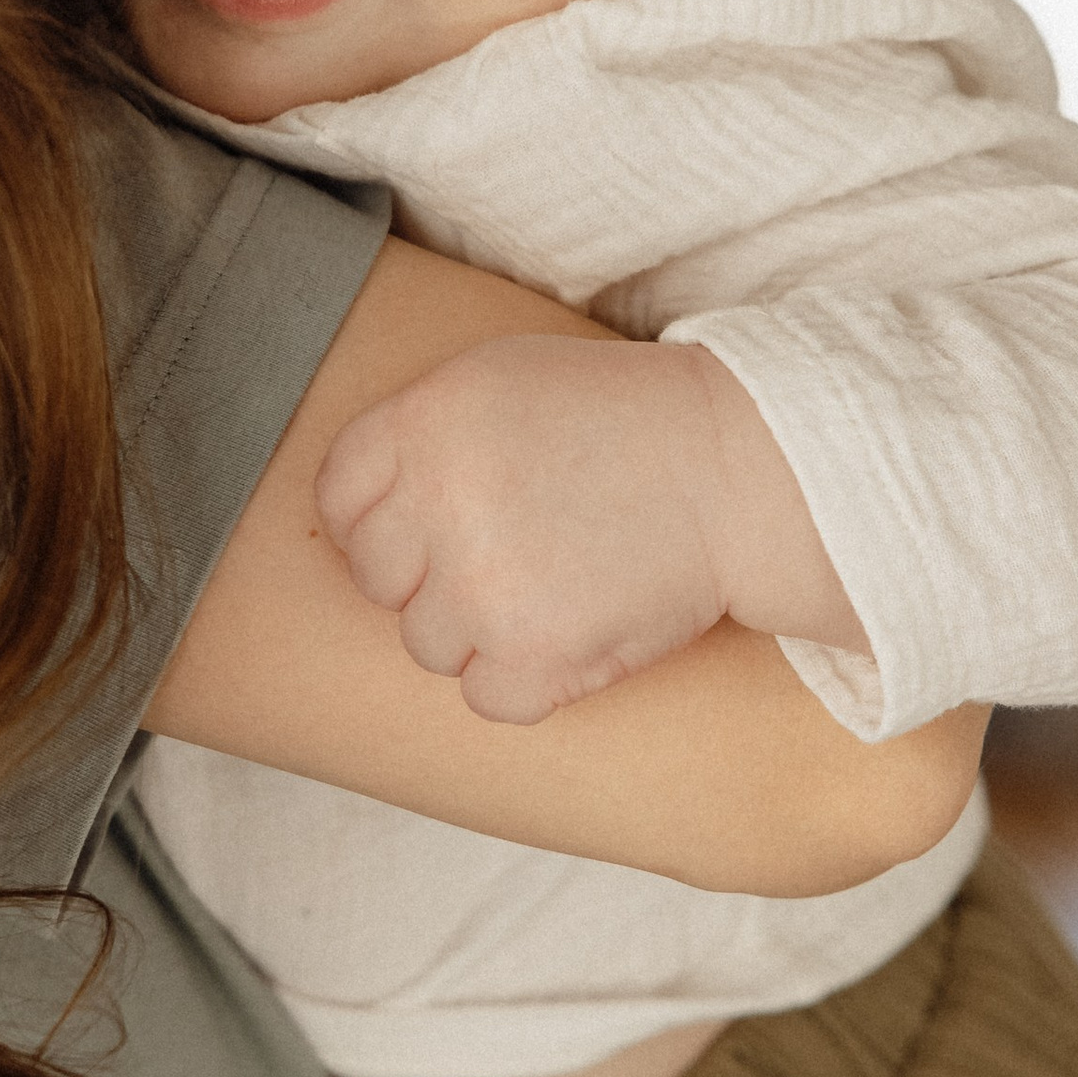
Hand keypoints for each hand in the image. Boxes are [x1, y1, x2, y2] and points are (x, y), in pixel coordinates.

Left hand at [315, 333, 854, 725]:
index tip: (427, 528)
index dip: (380, 522)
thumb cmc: (626, 420)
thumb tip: (352, 510)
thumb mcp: (503, 379)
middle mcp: (438, 504)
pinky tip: (574, 629)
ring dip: (483, 630)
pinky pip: (487, 698)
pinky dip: (529, 679)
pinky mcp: (534, 656)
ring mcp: (482, 587)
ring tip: (555, 583)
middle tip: (511, 551)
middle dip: (432, 576)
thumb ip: (419, 432)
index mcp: (424, 422)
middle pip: (380, 581)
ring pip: (430, 645)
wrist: (739, 470)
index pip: (338, 500)